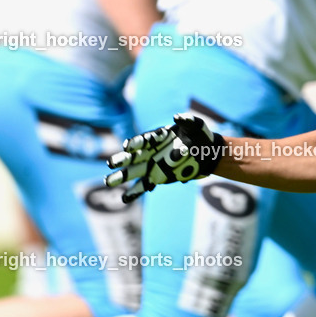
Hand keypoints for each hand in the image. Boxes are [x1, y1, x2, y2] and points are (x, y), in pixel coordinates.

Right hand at [105, 114, 225, 202]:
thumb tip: (177, 117)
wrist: (207, 152)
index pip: (144, 139)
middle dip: (121, 159)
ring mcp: (152, 164)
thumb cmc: (200, 136)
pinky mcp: (157, 176)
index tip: (129, 147)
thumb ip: (188, 120)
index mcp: (158, 137)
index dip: (136, 143)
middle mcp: (151, 151)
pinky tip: (125, 199)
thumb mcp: (197, 126)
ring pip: (133, 171)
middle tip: (110, 163)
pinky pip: (143, 185)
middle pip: (133, 155)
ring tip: (108, 181)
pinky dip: (135, 192)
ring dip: (121, 176)